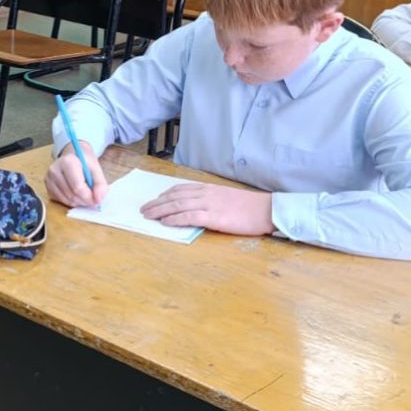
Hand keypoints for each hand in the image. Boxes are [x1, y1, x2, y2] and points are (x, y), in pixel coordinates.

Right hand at [45, 142, 107, 207]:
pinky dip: (71, 201)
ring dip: (78, 202)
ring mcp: (49, 179)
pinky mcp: (47, 187)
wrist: (72, 156)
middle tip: (93, 199)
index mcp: (68, 162)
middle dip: (85, 200)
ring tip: (85, 195)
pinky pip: (61, 201)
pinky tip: (75, 194)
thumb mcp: (96, 169)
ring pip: (66, 200)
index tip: (96, 199)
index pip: (77, 187)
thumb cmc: (84, 162)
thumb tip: (98, 199)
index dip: (89, 197)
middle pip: (72, 195)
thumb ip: (100, 184)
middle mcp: (55, 170)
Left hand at [140, 182, 274, 236]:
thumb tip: (196, 207)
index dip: (165, 195)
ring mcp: (210, 204)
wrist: (266, 210)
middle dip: (157, 203)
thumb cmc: (249, 207)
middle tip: (144, 209)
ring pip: (178, 205)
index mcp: (209, 188)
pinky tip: (165, 222)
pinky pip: (189, 216)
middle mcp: (206, 194)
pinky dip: (175, 218)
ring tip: (148, 215)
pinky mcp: (214, 217)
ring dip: (160, 210)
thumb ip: (211, 200)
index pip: (181, 189)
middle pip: (175, 196)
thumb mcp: (226, 198)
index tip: (154, 200)